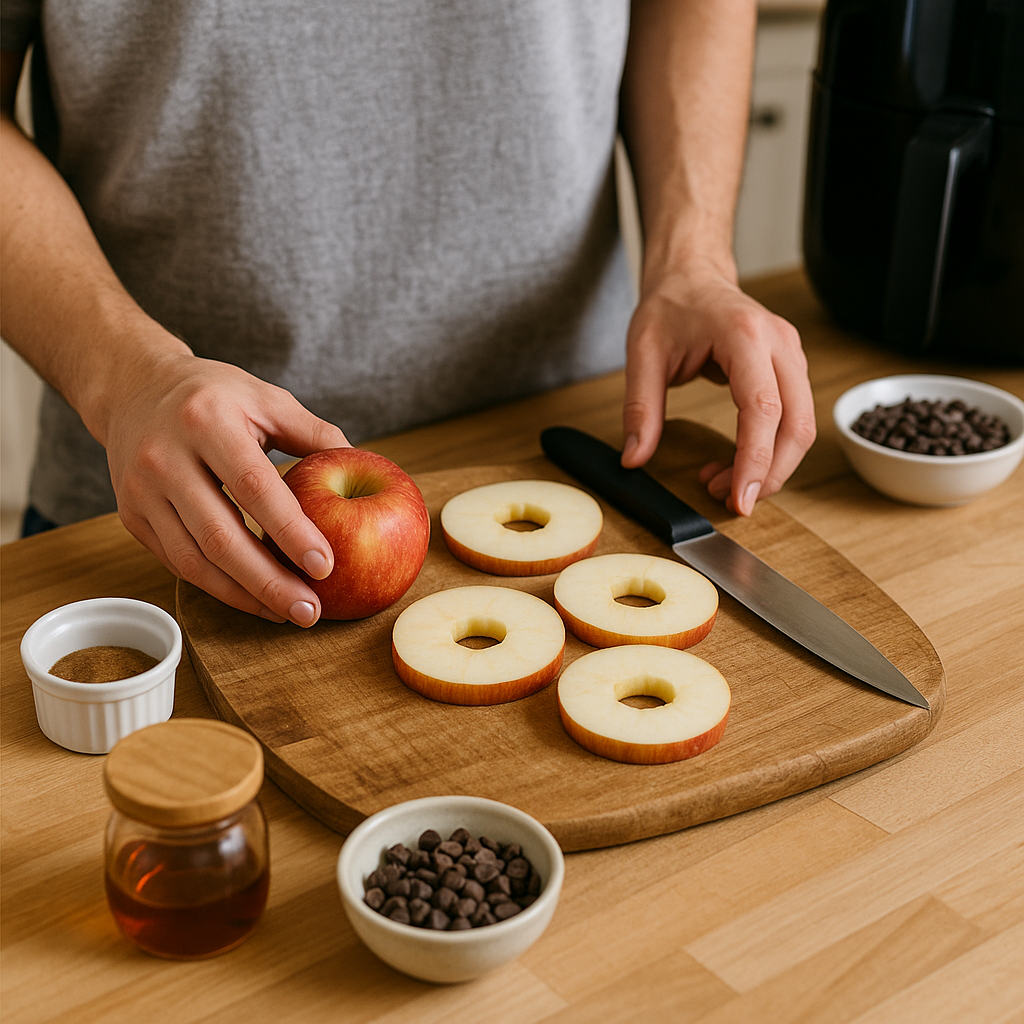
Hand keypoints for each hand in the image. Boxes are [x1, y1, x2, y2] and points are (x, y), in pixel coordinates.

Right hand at [102, 349, 349, 625]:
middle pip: (220, 537)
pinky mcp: (132, 516)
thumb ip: (315, 433)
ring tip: (287, 614)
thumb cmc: (214, 395)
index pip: (254, 487)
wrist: (135, 389)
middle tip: (310, 611)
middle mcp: (165, 457)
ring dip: (244, 595)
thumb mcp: (266, 397)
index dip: (290, 531)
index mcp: (206, 421)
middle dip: (269, 582)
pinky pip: (178, 563)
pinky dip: (218, 587)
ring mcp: (141, 491)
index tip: (325, 566)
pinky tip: (254, 598)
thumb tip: (362, 466)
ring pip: (194, 561)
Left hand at [620, 261, 815, 514]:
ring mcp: (791, 355)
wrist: (692, 274)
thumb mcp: (642, 354)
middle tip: (728, 502)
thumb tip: (634, 458)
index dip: (755, 461)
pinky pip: (792, 419)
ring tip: (720, 482)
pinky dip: (769, 450)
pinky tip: (734, 462)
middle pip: (797, 425)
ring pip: (801, 427)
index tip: (739, 500)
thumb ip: (640, 409)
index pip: (763, 410)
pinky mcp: (790, 368)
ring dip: (769, 466)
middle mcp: (778, 344)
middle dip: (768, 474)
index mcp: (744, 336)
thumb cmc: (671, 306)